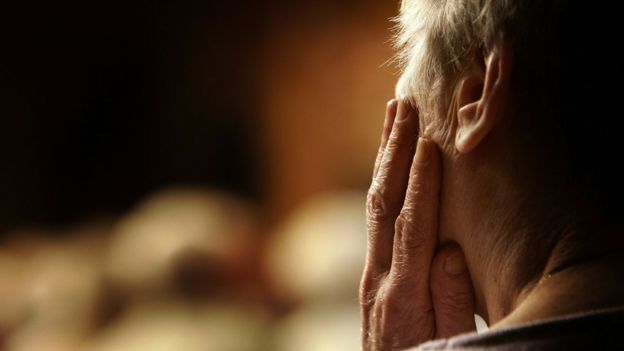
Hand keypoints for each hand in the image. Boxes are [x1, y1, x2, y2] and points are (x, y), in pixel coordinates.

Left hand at [360, 100, 475, 349]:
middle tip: (403, 107)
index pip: (411, 227)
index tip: (427, 144)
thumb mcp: (449, 343)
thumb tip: (449, 248)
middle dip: (394, 152)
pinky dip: (384, 181)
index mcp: (403, 294)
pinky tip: (391, 161)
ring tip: (391, 116)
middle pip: (384, 203)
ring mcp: (369, 272)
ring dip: (384, 157)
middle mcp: (377, 277)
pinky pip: (375, 216)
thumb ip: (450, 300)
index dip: (421, 184)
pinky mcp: (370, 272)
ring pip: (374, 204)